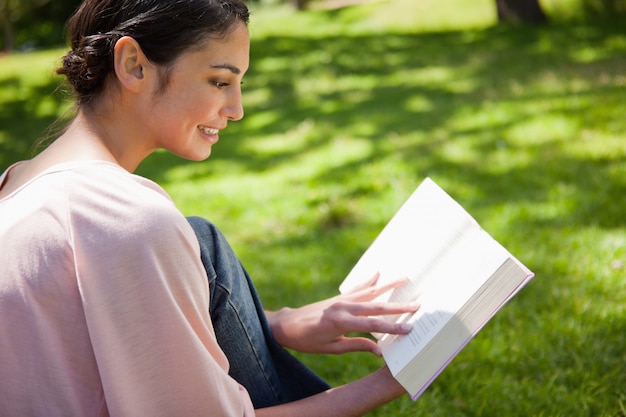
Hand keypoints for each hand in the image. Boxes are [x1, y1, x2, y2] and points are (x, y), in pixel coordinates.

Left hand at [266, 273, 418, 355]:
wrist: (287, 325)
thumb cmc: (307, 340)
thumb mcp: (332, 348)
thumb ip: (357, 346)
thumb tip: (380, 350)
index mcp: (341, 321)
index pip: (373, 324)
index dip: (392, 327)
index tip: (410, 328)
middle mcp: (343, 306)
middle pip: (376, 305)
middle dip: (398, 306)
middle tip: (418, 305)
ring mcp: (341, 299)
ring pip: (370, 292)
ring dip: (389, 285)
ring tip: (406, 278)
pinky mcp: (338, 297)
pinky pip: (357, 288)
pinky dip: (369, 280)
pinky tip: (378, 273)